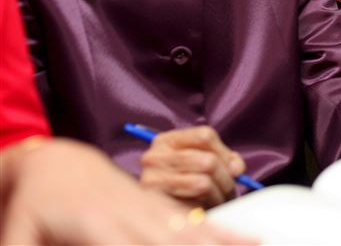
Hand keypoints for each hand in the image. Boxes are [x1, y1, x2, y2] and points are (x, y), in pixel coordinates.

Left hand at [0, 138, 254, 243]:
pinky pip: (202, 224)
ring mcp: (154, 213)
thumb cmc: (36, 202)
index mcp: (98, 231)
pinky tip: (256, 241)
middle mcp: (135, 221)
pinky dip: (229, 234)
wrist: (58, 163)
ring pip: (196, 235)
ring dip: (226, 245)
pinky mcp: (164, 210)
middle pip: (176, 244)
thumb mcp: (19, 231)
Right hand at [139, 126, 245, 207]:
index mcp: (165, 141)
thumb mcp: (205, 164)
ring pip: (204, 180)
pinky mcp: (157, 202)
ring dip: (219, 193)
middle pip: (208, 160)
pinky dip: (208, 203)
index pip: (205, 135)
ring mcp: (152, 179)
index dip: (224, 152)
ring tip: (219, 199)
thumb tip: (236, 168)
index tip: (232, 167)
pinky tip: (205, 208)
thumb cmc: (187, 188)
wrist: (163, 221)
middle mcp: (154, 157)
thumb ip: (225, 159)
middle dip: (226, 178)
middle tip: (228, 190)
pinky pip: (196, 195)